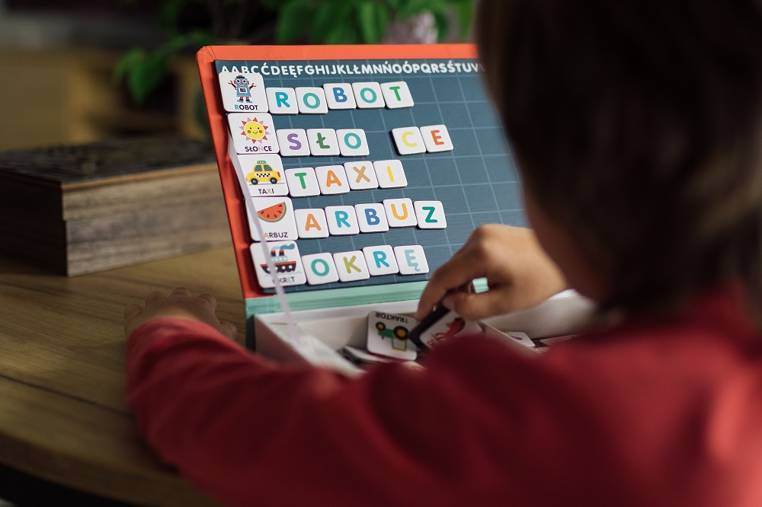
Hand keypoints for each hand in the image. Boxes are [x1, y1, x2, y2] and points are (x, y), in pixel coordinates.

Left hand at [124, 288, 236, 338]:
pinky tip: (138, 319)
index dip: (207, 306)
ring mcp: (156, 307)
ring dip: (158, 303)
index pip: (207, 299)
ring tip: (160, 314)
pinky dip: (135, 313)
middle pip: (181, 293)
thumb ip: (227, 330)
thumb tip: (230, 327)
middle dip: (183, 300)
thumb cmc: (201, 342)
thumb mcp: (222, 337)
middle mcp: (178, 301)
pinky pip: (132, 309)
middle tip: (185, 313)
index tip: (208, 313)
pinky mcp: (137, 317)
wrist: (174, 347)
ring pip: (156, 296)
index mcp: (200, 305)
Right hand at [416, 225, 565, 320]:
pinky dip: (468, 274)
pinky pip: (468, 256)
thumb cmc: (542, 279)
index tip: (421, 314)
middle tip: (445, 315)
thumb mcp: (506, 302)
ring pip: (457, 264)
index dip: (428, 298)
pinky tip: (480, 287)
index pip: (442, 277)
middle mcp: (477, 237)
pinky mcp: (489, 233)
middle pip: (448, 270)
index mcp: (480, 253)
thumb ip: (472, 306)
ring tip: (470, 303)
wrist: (567, 252)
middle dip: (444, 293)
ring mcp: (483, 232)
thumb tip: (449, 302)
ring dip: (458, 284)